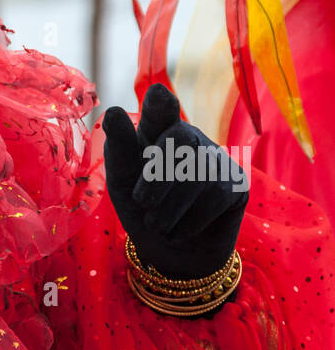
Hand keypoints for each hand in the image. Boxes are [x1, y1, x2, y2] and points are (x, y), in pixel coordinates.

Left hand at [101, 83, 247, 279]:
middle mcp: (189, 138)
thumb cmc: (142, 209)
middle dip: (156, 177)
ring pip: (196, 173)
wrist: (170, 254)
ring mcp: (216, 158)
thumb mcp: (123, 182)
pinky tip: (179, 231)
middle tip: (142, 203)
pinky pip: (216, 196)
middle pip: (179, 139)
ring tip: (157, 225)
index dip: (161, 103)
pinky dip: (190, 221)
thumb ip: (120, 150)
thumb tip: (113, 111)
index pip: (161, 108)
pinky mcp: (236, 184)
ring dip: (169, 208)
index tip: (158, 95)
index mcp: (156, 131)